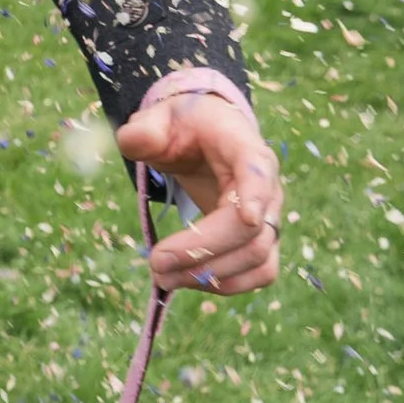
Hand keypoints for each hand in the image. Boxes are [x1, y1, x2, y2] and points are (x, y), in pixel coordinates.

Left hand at [114, 91, 282, 294]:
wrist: (207, 137)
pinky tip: (188, 280)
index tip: (247, 218)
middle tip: (156, 264)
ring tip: (164, 279)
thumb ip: (145, 130)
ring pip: (259, 258)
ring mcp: (269, 216)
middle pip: (252, 230)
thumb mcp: (160, 118)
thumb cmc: (185, 126)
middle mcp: (268, 186)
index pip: (258, 171)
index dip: (256, 195)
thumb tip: (134, 142)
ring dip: (213, 276)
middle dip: (203, 251)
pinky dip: (227, 284)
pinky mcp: (263, 239)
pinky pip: (260, 272)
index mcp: (244, 148)